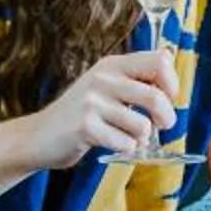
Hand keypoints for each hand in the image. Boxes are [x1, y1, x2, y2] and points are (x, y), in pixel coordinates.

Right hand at [24, 48, 177, 168]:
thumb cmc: (81, 114)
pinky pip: (125, 143)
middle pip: (156, 96)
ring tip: (130, 137)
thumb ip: (135, 80)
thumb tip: (171, 77)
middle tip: (163, 125)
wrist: (38, 136)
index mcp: (113, 64)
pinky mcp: (85, 127)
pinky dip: (126, 149)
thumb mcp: (106, 87)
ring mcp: (92, 102)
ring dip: (142, 138)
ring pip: (143, 125)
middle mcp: (103, 78)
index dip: (172, 82)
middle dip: (167, 117)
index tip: (169, 97)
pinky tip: (114, 144)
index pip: (159, 61)